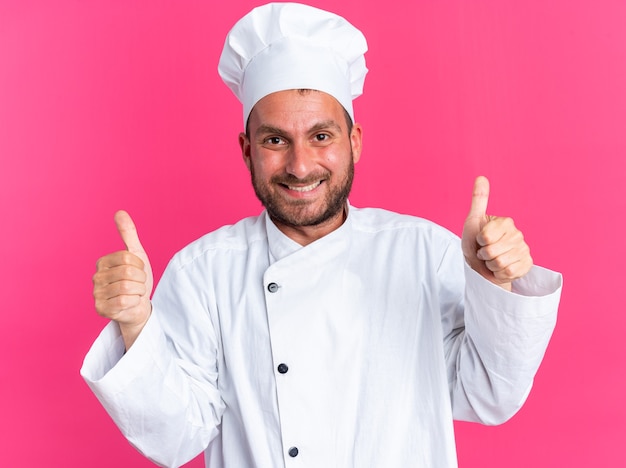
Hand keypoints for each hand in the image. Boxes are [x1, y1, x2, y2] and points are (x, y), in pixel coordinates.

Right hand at [93, 211, 152, 348]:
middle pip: (128, 272)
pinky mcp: (101, 309)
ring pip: (128, 287)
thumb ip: (128, 234)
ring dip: (139, 291)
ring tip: (134, 293)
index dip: (140, 265)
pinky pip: (125, 301)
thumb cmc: (137, 280)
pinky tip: (130, 303)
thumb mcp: (136, 255)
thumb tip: (119, 212)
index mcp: (102, 262)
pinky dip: (134, 302)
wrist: (139, 306)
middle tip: (137, 284)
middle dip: (141, 279)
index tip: (138, 271)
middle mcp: (96, 277)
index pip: (128, 258)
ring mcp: (97, 294)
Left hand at [461, 176, 532, 290]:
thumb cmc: (475, 245)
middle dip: (484, 255)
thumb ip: (479, 200)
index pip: (485, 236)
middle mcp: (518, 234)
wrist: (482, 268)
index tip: (480, 240)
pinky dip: (500, 274)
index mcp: (506, 222)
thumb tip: (481, 177)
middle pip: (492, 251)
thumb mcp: (473, 222)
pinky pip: (510, 272)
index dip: (478, 241)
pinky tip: (500, 269)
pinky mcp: (527, 264)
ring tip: (492, 261)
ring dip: (491, 265)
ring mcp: (524, 249)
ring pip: (501, 262)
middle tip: (485, 253)